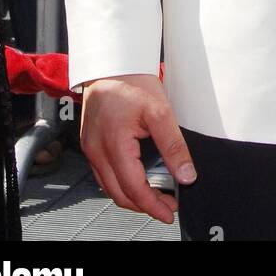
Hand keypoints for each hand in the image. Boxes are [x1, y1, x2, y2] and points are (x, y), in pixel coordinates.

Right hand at [79, 74, 195, 223]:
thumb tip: (186, 175)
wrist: (111, 62)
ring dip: (131, 197)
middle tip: (166, 207)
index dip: (153, 206)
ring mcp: (90, 148)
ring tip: (155, 197)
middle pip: (119, 194)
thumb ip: (174, 146)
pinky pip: (103, 174)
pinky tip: (135, 180)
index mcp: (113, 144)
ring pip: (109, 187)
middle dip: (144, 206)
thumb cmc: (131, 80)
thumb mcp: (160, 111)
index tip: (169, 213)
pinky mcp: (89, 144)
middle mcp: (96, 150)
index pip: (134, 188)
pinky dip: (120, 183)